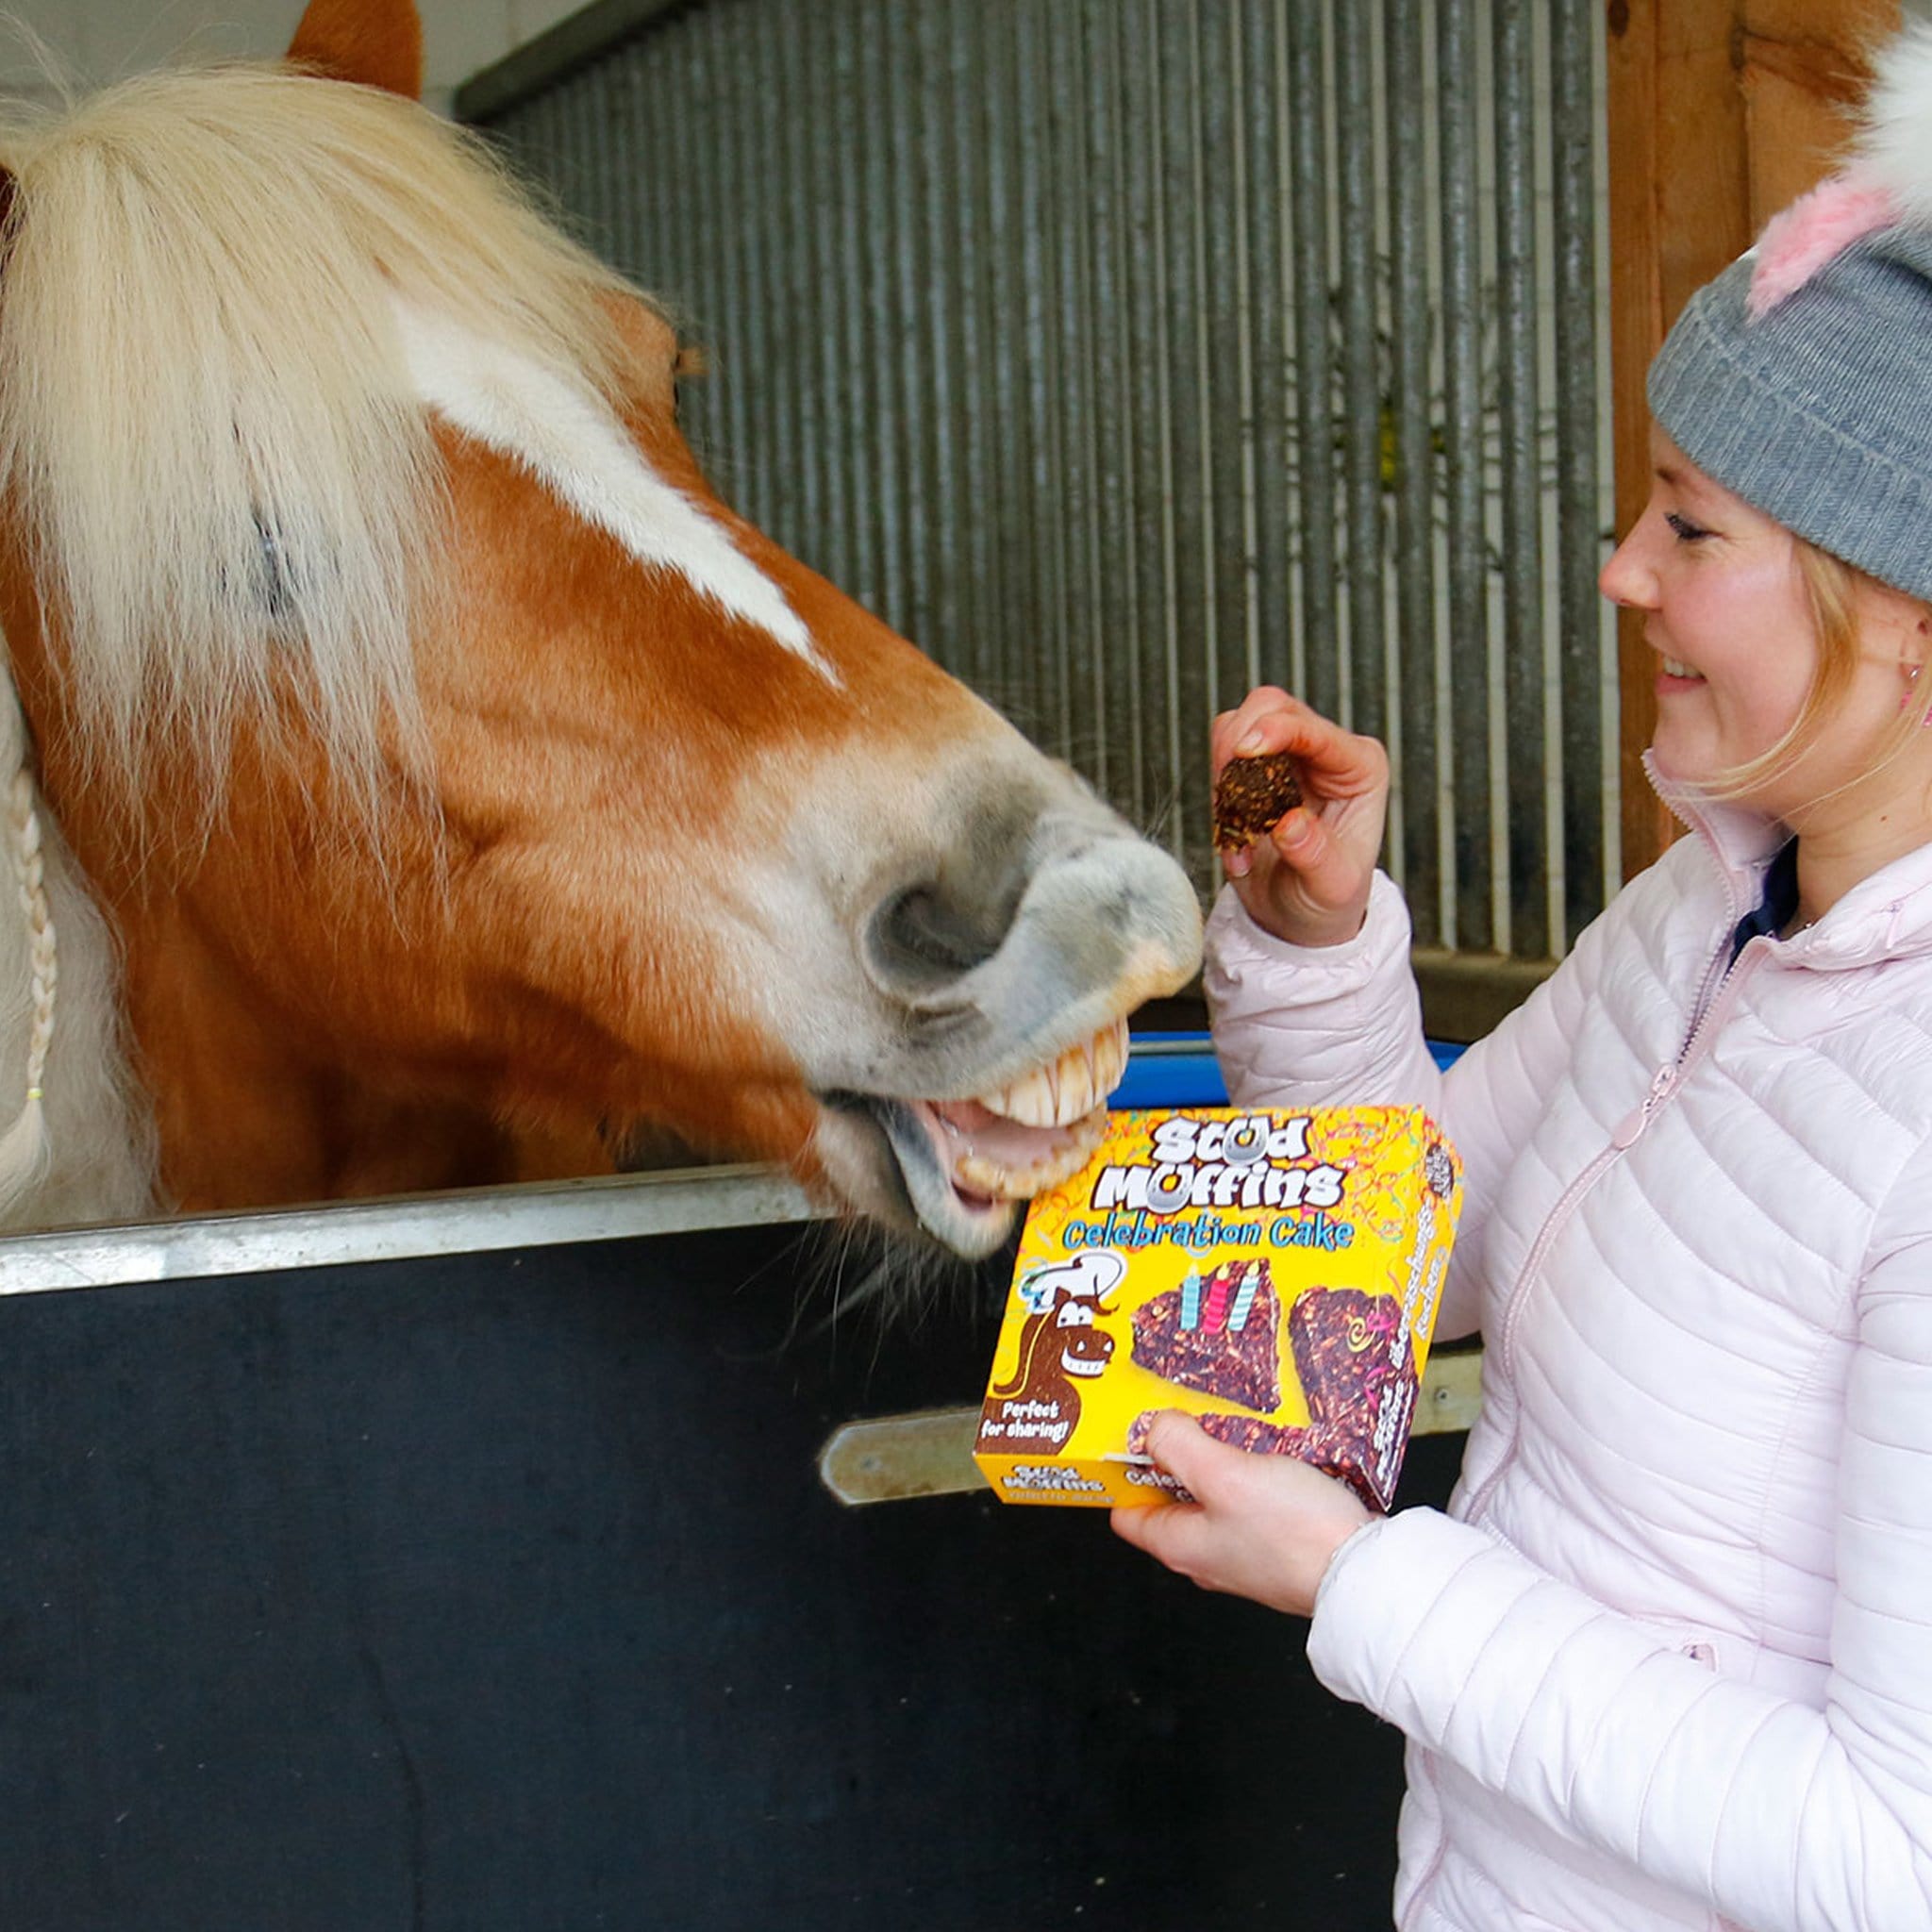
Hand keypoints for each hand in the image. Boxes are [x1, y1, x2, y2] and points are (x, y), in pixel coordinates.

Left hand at [1109, 1412, 1372, 1617]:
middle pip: (1172, 1499)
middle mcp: (1206, 1554)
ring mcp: (1243, 1552)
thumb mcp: (1222, 1473)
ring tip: (1233, 1425)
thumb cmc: (1293, 1531)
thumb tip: (1154, 1428)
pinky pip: (1253, 1503)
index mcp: (1178, 1544)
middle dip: (1177, 1456)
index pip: (1126, 1512)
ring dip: (1221, 1461)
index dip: (1124, 1471)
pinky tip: (1272, 1450)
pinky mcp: (1278, 1545)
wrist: (1362, 1572)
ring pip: (1216, 1497)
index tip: (1132, 1432)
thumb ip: (1179, 1445)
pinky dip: (1255, 1474)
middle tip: (1188, 1416)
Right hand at [1211, 687, 1388, 946]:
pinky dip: (1216, 790)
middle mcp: (1327, 751)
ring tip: (1237, 827)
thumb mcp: (1331, 887)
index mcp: (1360, 768)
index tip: (1243, 750)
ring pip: (1239, 723)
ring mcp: (1289, 753)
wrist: (1300, 918)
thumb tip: (1288, 823)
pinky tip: (1233, 830)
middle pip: (1271, 706)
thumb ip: (1314, 855)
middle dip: (1239, 743)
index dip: (1275, 731)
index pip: (1314, 729)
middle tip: (1225, 795)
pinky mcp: (1255, 767)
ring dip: (1223, 772)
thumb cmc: (1327, 900)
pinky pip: (1221, 754)